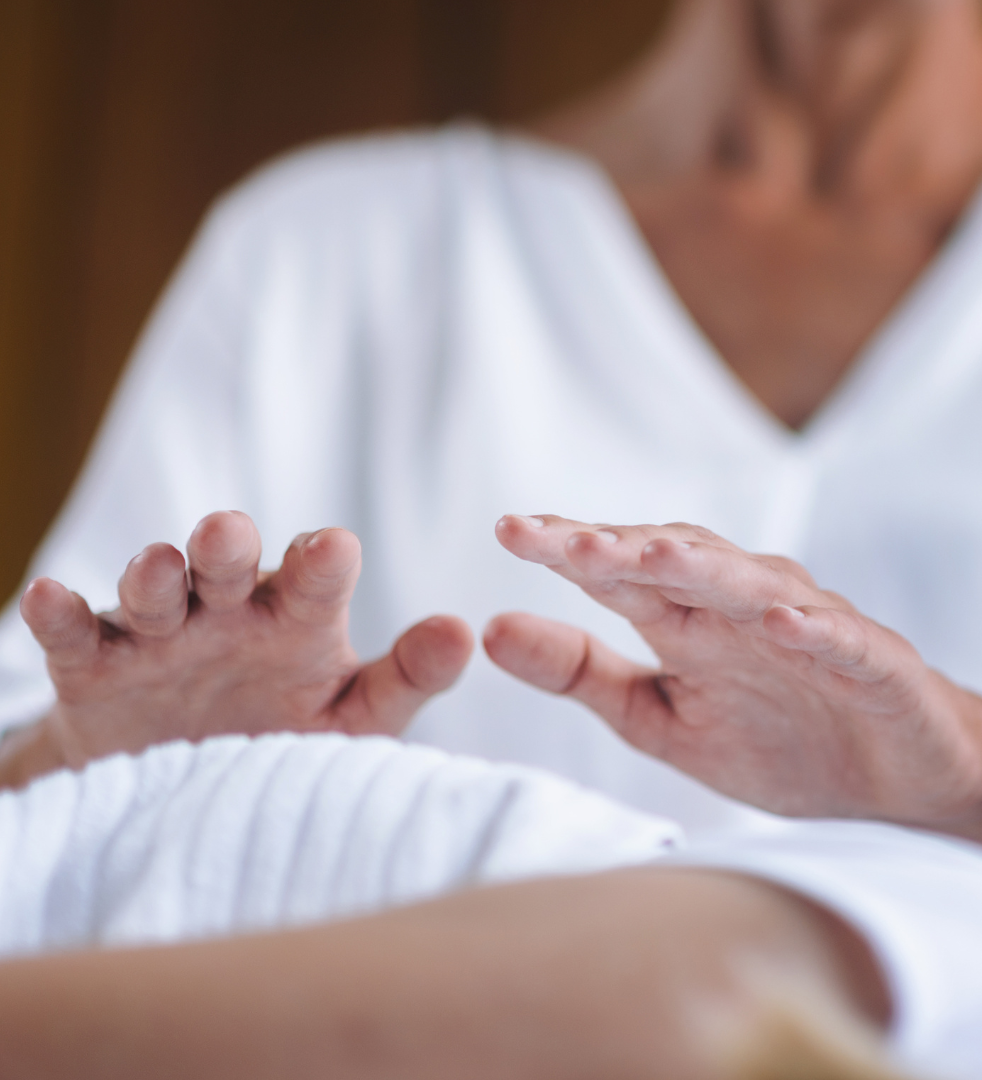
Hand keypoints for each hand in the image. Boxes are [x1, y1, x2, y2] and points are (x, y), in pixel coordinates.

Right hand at [6, 512, 472, 783]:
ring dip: (155, 573)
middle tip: (230, 537)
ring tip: (160, 568)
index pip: (314, 575)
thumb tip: (464, 632)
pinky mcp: (99, 665)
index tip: (333, 550)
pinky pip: (78, 634)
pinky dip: (61, 615)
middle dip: (229, 545)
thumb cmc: (289, 734)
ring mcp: (163, 632)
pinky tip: (49, 599)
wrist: (194, 782)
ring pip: (157, 587)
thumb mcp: (352, 717)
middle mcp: (231, 610)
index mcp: (298, 617)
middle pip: (230, 561)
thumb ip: (405, 678)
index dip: (322, 560)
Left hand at [485, 515, 981, 826]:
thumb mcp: (656, 717)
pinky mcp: (873, 662)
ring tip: (653, 553)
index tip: (507, 532)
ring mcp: (809, 628)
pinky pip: (842, 639)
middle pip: (674, 561)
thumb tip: (489, 628)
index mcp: (686, 619)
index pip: (618, 572)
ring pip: (750, 584)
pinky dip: (814, 627)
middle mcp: (741, 608)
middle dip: (617, 546)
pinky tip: (782, 619)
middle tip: (556, 537)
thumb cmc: (776, 739)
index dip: (566, 550)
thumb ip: (579, 674)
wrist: (896, 781)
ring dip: (704, 566)